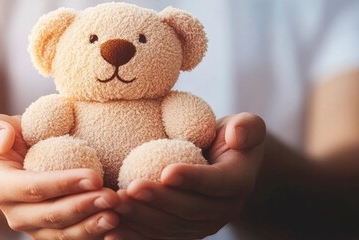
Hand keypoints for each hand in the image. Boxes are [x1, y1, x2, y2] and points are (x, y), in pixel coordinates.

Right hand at [0, 114, 121, 238]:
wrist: (18, 163)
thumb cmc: (12, 139)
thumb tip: (3, 140)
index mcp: (2, 189)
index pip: (35, 188)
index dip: (64, 184)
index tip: (94, 177)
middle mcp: (16, 215)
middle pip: (52, 216)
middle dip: (84, 208)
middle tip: (113, 198)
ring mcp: (35, 230)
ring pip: (64, 235)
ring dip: (92, 227)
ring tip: (116, 214)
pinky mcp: (52, 236)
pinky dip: (95, 237)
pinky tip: (117, 229)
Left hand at [106, 112, 265, 239]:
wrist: (221, 164)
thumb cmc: (227, 137)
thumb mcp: (244, 125)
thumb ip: (247, 126)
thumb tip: (236, 135)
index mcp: (239, 183)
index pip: (217, 183)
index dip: (193, 180)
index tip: (166, 171)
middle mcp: (222, 211)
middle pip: (189, 210)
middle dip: (159, 201)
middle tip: (130, 189)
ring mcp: (201, 226)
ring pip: (170, 226)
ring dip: (141, 217)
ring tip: (115, 204)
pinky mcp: (181, 232)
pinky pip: (156, 237)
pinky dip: (134, 234)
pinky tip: (110, 230)